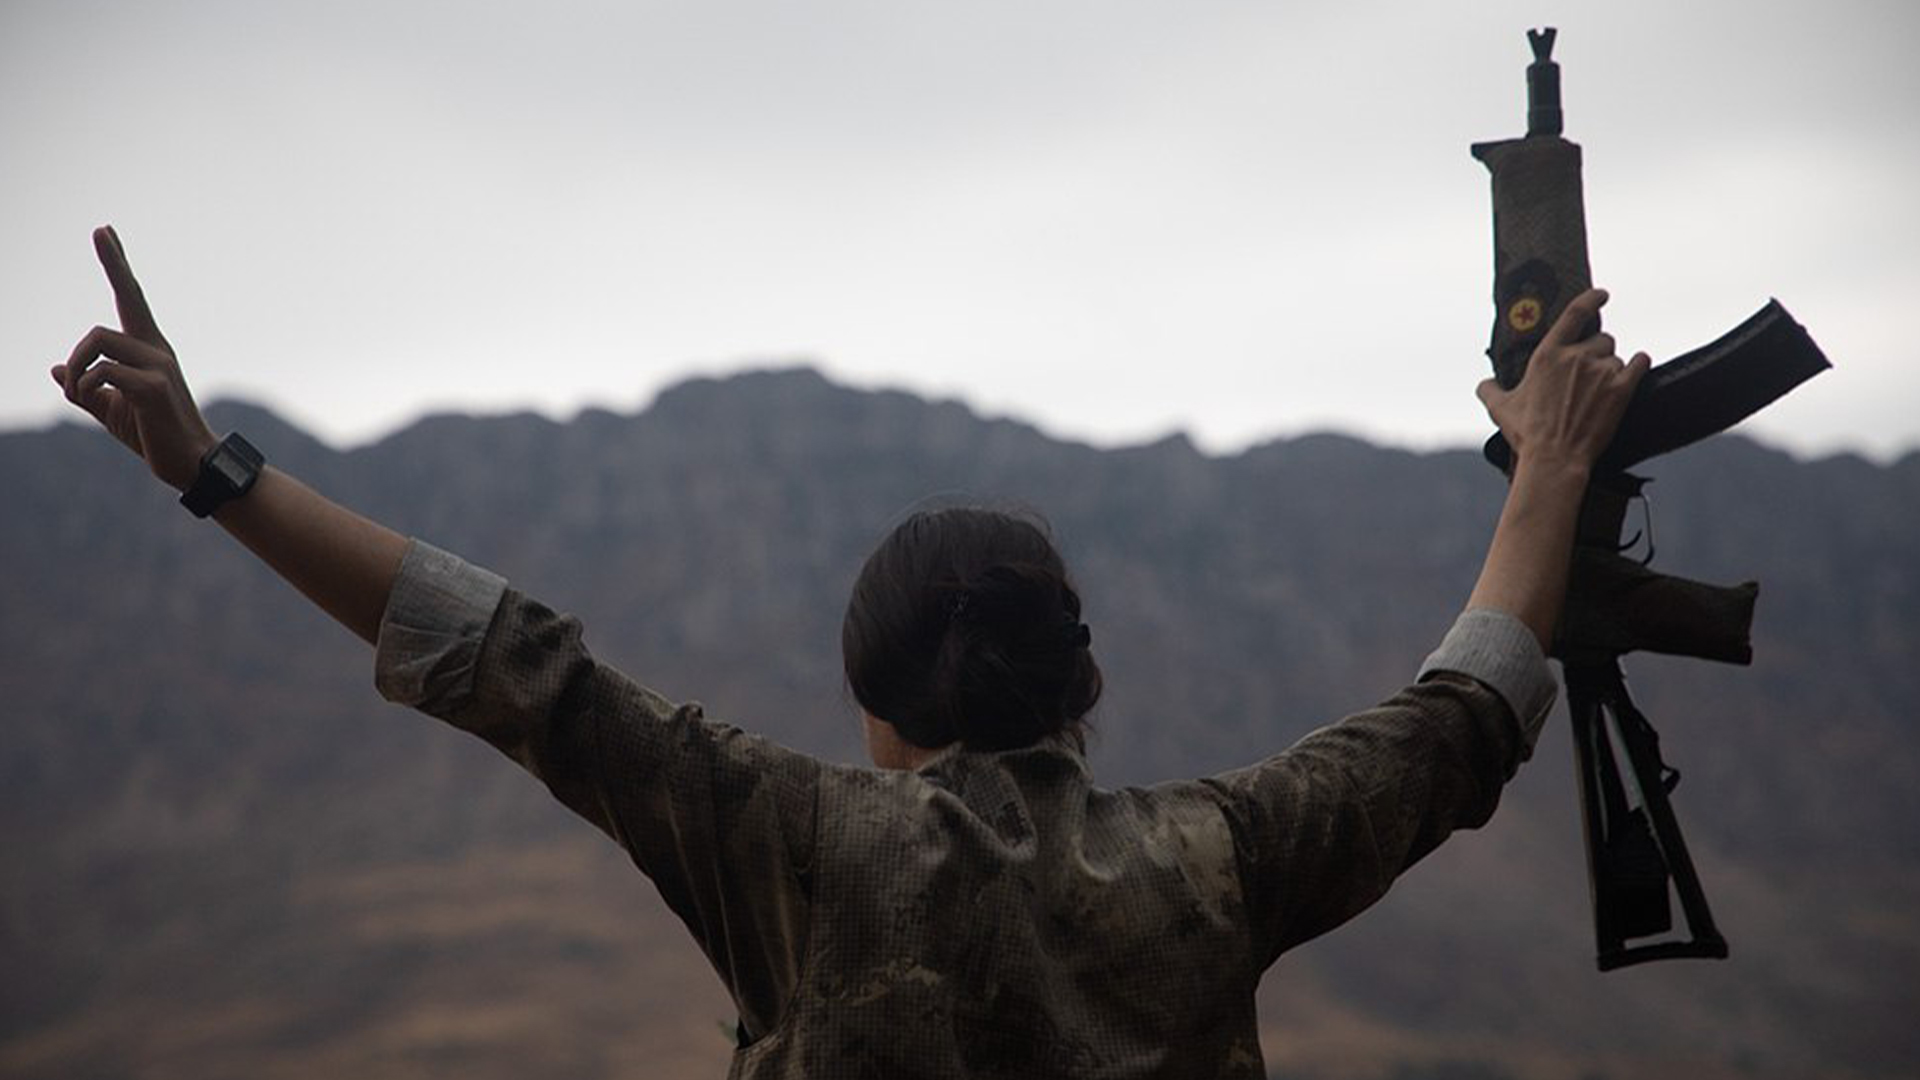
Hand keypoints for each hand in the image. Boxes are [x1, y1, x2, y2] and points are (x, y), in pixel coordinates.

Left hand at [52, 226, 216, 491]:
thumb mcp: (112, 409)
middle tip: (90, 291)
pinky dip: (85, 386)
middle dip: (96, 306)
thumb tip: (54, 371)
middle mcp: (156, 349)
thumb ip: (86, 388)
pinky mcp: (153, 387)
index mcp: (147, 350)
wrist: (191, 464)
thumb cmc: (155, 435)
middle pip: (113, 312)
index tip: (105, 231)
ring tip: (79, 397)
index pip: (130, 297)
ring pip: (97, 340)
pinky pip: (103, 372)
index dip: (116, 263)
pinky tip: (92, 402)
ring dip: (75, 369)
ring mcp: (158, 366)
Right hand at [1476, 288, 1650, 473]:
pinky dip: (1638, 365)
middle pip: (1602, 339)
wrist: (1555, 458)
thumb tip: (1484, 384)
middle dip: (1598, 353)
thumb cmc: (1527, 434)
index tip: (1601, 294)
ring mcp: (1602, 372)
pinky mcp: (1622, 389)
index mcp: (1548, 354)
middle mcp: (1577, 357)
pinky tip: (1636, 368)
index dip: (1591, 298)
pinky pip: (1639, 364)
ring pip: (1617, 357)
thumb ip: (1489, 390)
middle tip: (1590, 374)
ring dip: (1612, 368)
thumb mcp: (1500, 409)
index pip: (1575, 313)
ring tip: (1600, 390)